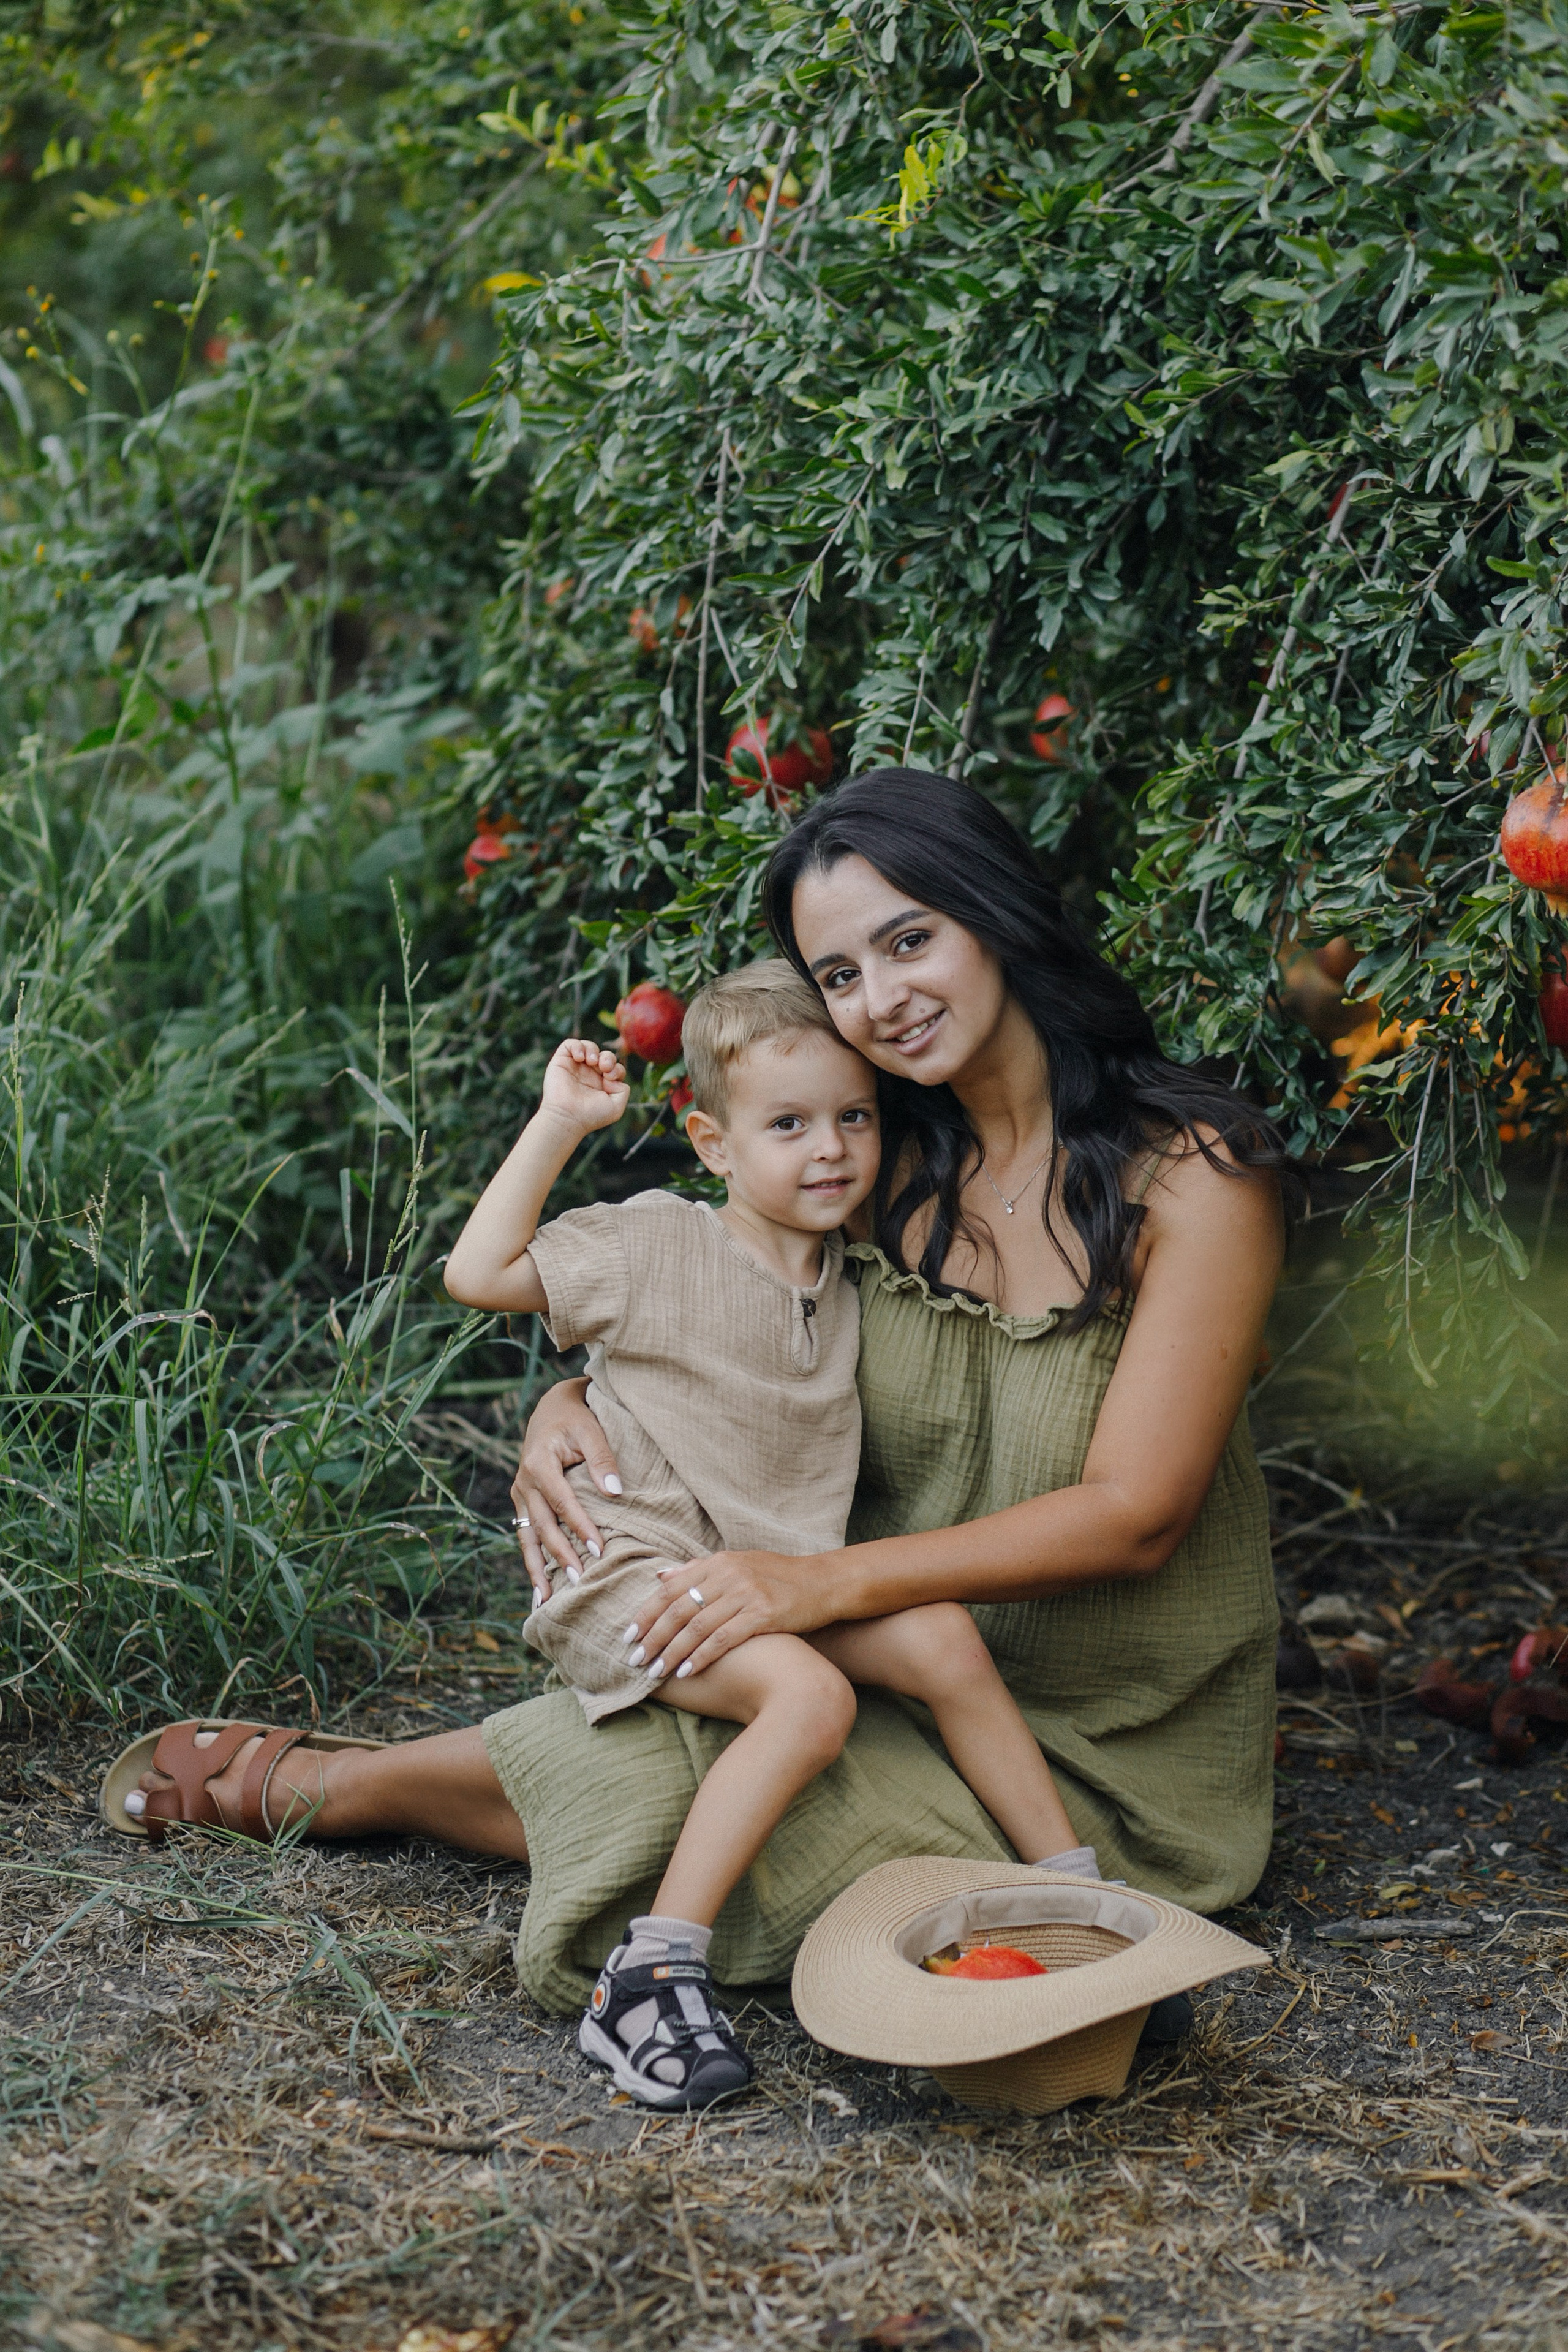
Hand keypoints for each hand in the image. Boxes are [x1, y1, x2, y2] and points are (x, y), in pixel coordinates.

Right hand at [510, 1377, 621, 1601]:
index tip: (599, 1550)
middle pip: (543, 1526)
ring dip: (538, 1568)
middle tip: (580, 1581)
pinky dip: (531, 1561)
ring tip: (545, 1600)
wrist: (550, 1410)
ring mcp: (521, 1494)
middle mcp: (524, 1482)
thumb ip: (602, 1458)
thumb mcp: (590, 1429)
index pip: (562, 1502)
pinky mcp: (524, 1502)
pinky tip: (538, 1588)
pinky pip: (526, 1536)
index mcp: (539, 1463)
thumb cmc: (576, 1418)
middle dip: (561, 1555)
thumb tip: (615, 1492)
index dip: (580, 1527)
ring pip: (528, 1537)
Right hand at [538, 1039, 629, 1135]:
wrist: (568, 1117)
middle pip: (604, 1055)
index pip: (615, 1068)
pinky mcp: (561, 1061)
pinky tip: (580, 1058)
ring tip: (592, 1061)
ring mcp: (575, 1067)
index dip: (617, 1068)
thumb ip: (623, 1089)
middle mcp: (589, 1075)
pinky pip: (570, 1044)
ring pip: (588, 1047)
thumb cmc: (591, 1115)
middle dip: (608, 1058)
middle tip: (604, 1067)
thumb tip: (613, 1077)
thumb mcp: (616, 1106)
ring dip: (593, 1050)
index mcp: (602, 1084)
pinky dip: (577, 1046)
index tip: (610, 1078)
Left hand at [626, 1550, 833, 1681]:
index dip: (646, 1612)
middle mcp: (728, 1574)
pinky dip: (701, 1657)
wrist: (825, 1582)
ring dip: (672, 1652)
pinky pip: (722, 1639)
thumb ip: (699, 1570)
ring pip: (696, 1627)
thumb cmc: (780, 1577)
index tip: (627, 1635)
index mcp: (718, 1562)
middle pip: (678, 1608)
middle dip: (653, 1636)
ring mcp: (745, 1593)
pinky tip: (687, 1671)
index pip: (670, 1588)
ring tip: (655, 1672)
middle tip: (635, 1659)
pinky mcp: (762, 1614)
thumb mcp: (739, 1564)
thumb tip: (660, 1576)